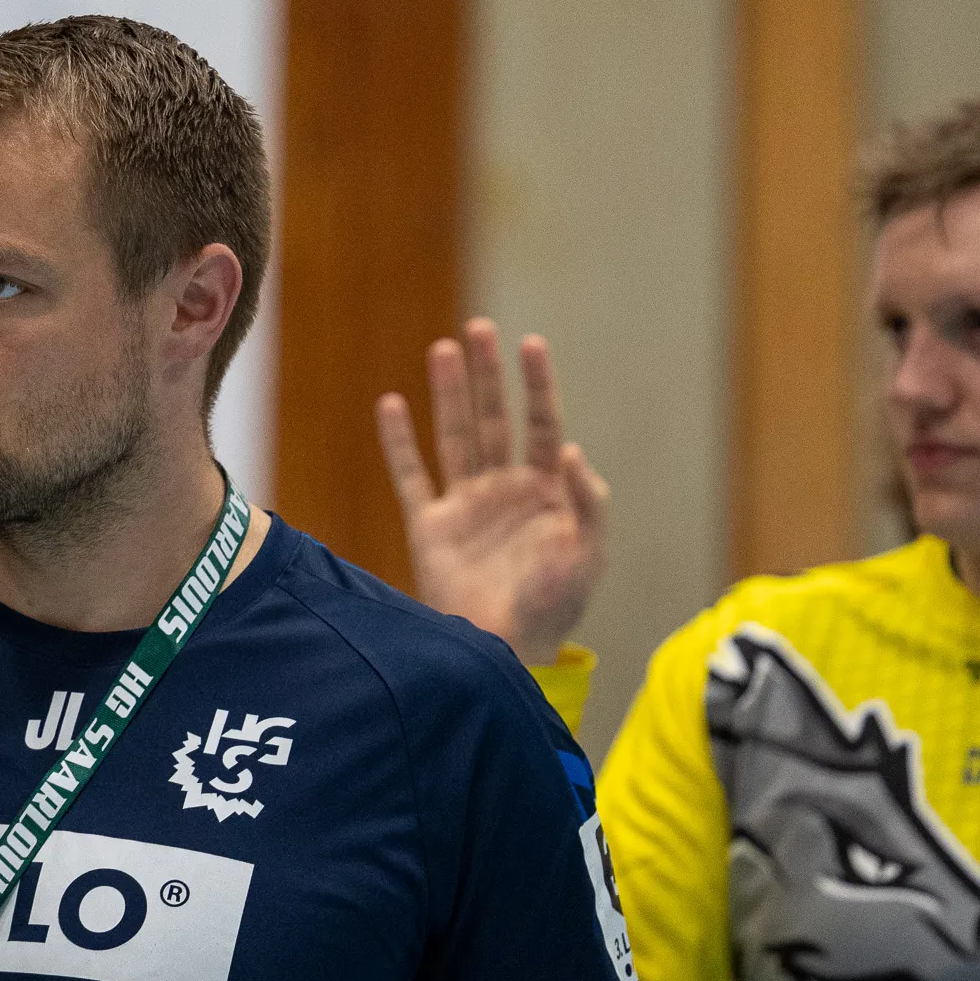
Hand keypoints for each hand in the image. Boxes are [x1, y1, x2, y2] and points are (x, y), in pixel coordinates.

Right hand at [375, 318, 608, 665]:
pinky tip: (391, 404)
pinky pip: (411, 476)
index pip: (541, 425)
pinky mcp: (430, 527)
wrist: (506, 652)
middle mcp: (503, 490)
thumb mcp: (588, 556)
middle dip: (488, 375)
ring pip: (454, 436)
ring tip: (443, 349)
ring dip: (449, 394)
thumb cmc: (553, 608)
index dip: (536, 384)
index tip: (530, 344)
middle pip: (494, 418)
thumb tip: (570, 449)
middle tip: (479, 328)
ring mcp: (465, 506)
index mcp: (545, 491)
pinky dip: (399, 443)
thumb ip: (586, 504)